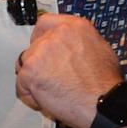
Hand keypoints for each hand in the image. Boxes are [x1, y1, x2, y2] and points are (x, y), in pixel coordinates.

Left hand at [14, 12, 123, 127]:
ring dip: (34, 79)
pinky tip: (48, 100)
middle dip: (38, 63)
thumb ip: (78, 42)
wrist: (103, 103)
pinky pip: (21, 85)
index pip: (45, 23)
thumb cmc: (105, 83)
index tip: (42, 48)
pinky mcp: (30, 71)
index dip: (41, 38)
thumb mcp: (100, 49)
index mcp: (74, 27)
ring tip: (54, 91)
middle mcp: (55, 35)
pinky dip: (31, 96)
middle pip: (33, 47)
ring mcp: (40, 52)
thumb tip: (67, 46)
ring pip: (25, 65)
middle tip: (52, 78)